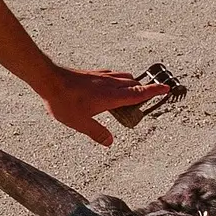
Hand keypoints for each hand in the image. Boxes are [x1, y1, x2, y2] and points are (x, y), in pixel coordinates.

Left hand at [40, 67, 171, 146]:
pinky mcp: (92, 73)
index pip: (138, 94)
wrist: (49, 79)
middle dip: (145, 89)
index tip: (166, 89)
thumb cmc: (64, 101)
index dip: (154, 92)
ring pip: (124, 77)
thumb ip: (97, 132)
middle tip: (151, 96)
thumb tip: (110, 141)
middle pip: (134, 85)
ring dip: (133, 83)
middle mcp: (110, 84)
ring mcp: (101, 77)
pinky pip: (112, 74)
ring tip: (134, 90)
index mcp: (111, 97)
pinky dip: (119, 79)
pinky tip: (113, 83)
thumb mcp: (81, 123)